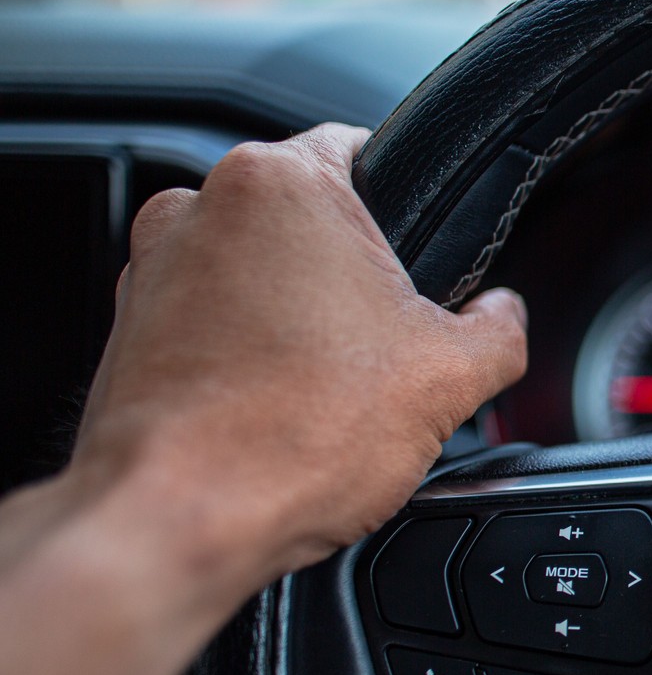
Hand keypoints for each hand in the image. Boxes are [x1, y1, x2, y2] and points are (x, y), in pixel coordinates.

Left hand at [68, 123, 527, 606]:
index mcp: (282, 182)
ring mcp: (150, 268)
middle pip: (310, 221)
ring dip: (297, 318)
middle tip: (388, 349)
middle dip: (353, 278)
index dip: (412, 209)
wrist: (177, 525)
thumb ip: (500, 327)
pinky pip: (210, 323)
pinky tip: (278, 414)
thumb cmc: (289, 439)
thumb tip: (504, 316)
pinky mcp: (125, 330)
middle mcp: (199, 206)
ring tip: (329, 393)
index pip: (365, 149)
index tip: (426, 261)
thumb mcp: (452, 377)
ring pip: (257, 274)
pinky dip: (246, 357)